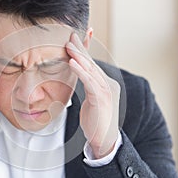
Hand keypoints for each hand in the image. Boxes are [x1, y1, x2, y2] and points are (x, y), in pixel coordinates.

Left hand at [66, 33, 119, 158]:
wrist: (105, 140)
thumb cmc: (96, 121)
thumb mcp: (92, 100)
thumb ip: (89, 87)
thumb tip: (82, 78)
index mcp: (106, 84)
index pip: (93, 65)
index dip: (84, 52)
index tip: (74, 40)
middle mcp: (109, 84)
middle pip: (92, 64)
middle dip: (81, 49)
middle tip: (70, 36)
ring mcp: (107, 91)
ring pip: (91, 70)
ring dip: (79, 56)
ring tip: (69, 45)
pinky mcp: (102, 98)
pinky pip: (89, 81)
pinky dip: (80, 71)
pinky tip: (72, 62)